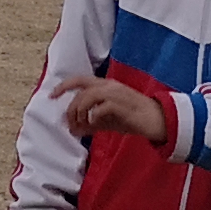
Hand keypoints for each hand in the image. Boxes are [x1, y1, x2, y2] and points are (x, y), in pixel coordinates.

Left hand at [56, 74, 172, 149]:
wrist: (159, 121)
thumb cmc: (132, 119)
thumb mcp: (108, 120)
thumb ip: (91, 122)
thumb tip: (73, 130)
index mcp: (106, 85)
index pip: (80, 80)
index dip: (63, 86)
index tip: (51, 96)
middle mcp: (110, 86)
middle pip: (81, 91)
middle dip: (71, 109)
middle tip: (71, 125)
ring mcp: (118, 94)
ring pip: (89, 96)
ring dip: (80, 112)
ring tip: (82, 126)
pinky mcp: (124, 105)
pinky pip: (101, 107)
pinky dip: (93, 116)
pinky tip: (94, 125)